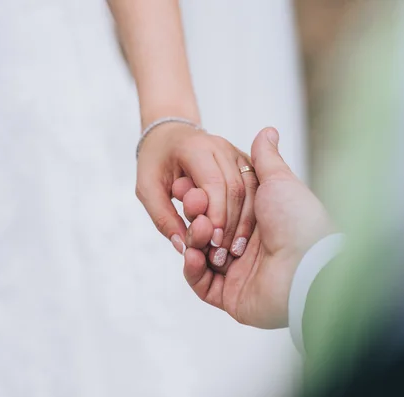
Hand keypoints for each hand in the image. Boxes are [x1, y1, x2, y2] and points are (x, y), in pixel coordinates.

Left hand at [136, 123, 257, 259]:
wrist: (170, 137)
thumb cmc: (157, 162)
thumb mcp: (147, 188)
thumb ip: (162, 217)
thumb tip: (182, 247)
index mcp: (196, 147)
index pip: (213, 183)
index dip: (215, 215)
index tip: (210, 243)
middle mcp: (221, 146)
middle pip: (235, 188)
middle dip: (230, 223)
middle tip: (221, 252)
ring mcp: (237, 153)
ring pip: (251, 190)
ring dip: (243, 222)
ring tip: (232, 249)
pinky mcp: (246, 163)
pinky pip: (256, 190)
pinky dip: (250, 215)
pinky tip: (241, 237)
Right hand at [181, 127, 333, 328]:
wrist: (308, 267)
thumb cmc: (298, 221)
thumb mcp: (279, 181)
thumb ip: (265, 159)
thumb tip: (266, 130)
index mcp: (260, 223)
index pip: (220, 210)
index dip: (203, 198)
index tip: (187, 185)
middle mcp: (249, 249)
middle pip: (208, 233)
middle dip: (196, 219)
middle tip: (191, 207)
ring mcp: (239, 275)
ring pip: (202, 258)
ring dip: (193, 241)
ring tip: (197, 229)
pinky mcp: (231, 298)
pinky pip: (203, 285)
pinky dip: (193, 270)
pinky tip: (192, 254)